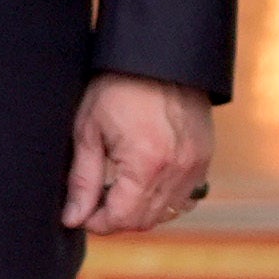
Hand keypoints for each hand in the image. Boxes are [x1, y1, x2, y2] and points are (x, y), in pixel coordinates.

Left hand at [66, 72, 215, 231]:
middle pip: (145, 220)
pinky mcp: (204, 158)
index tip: (81, 213)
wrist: (159, 56)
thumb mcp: (89, 130)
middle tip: (96, 201)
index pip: (122, 218)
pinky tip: (145, 180)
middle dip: (117, 218)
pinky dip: (164, 198)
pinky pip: (186, 197)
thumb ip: (83, 180)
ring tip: (119, 189)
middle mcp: (177, 170)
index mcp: (146, 163)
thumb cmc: (118, 86)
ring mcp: (196, 165)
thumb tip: (74, 217)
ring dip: (141, 210)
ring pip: (167, 213)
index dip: (97, 223)